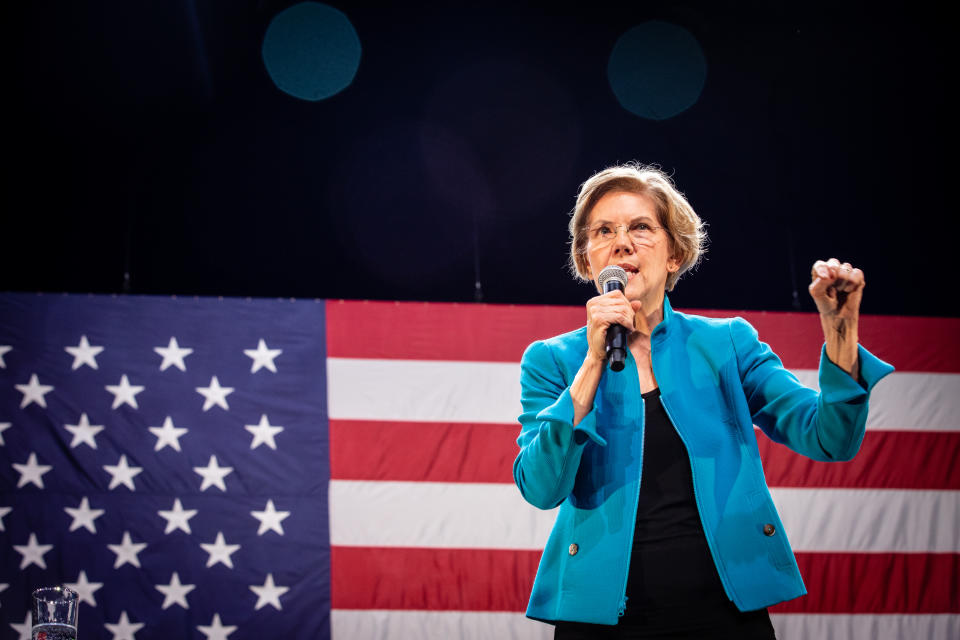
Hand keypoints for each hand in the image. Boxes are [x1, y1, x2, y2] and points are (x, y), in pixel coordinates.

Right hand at [585, 291, 644, 361]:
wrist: (597, 352)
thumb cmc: (605, 336)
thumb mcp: (614, 320)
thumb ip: (625, 310)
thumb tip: (638, 303)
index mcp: (594, 301)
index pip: (617, 294)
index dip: (627, 304)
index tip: (628, 316)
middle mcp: (593, 304)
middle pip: (620, 301)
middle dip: (629, 312)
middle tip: (630, 323)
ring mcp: (595, 311)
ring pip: (622, 309)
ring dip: (629, 319)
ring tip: (629, 327)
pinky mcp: (599, 320)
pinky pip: (619, 317)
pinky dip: (627, 323)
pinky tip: (628, 329)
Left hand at [808, 258, 862, 374]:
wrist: (839, 317)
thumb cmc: (826, 305)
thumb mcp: (817, 294)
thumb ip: (819, 283)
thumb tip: (831, 274)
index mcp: (820, 274)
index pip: (820, 264)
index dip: (823, 268)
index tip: (824, 277)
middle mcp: (832, 272)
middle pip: (833, 262)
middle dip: (833, 273)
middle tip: (833, 286)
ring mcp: (845, 275)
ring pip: (846, 266)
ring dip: (843, 280)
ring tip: (840, 291)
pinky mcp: (857, 280)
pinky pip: (857, 272)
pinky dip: (853, 282)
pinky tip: (849, 290)